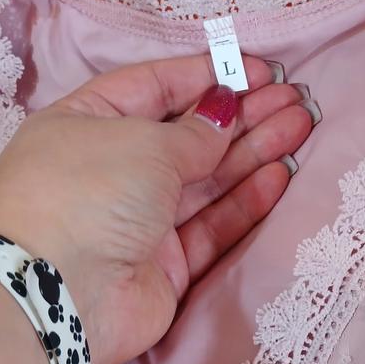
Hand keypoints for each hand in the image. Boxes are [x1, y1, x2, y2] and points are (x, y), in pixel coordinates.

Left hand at [0, 53, 317, 363]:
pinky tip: (279, 177)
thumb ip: (194, 133)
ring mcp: (141, 222)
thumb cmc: (90, 192)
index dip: (207, 77)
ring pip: (208, 183)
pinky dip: (245, 203)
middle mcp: (115, 171)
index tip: (257, 71)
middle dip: (242, 117)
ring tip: (301, 128)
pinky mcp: (167, 268)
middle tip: (293, 101)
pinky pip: (213, 228)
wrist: (63, 293)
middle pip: (189, 137)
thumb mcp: (143, 144)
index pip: (155, 88)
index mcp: (89, 123)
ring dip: (254, 155)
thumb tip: (223, 112)